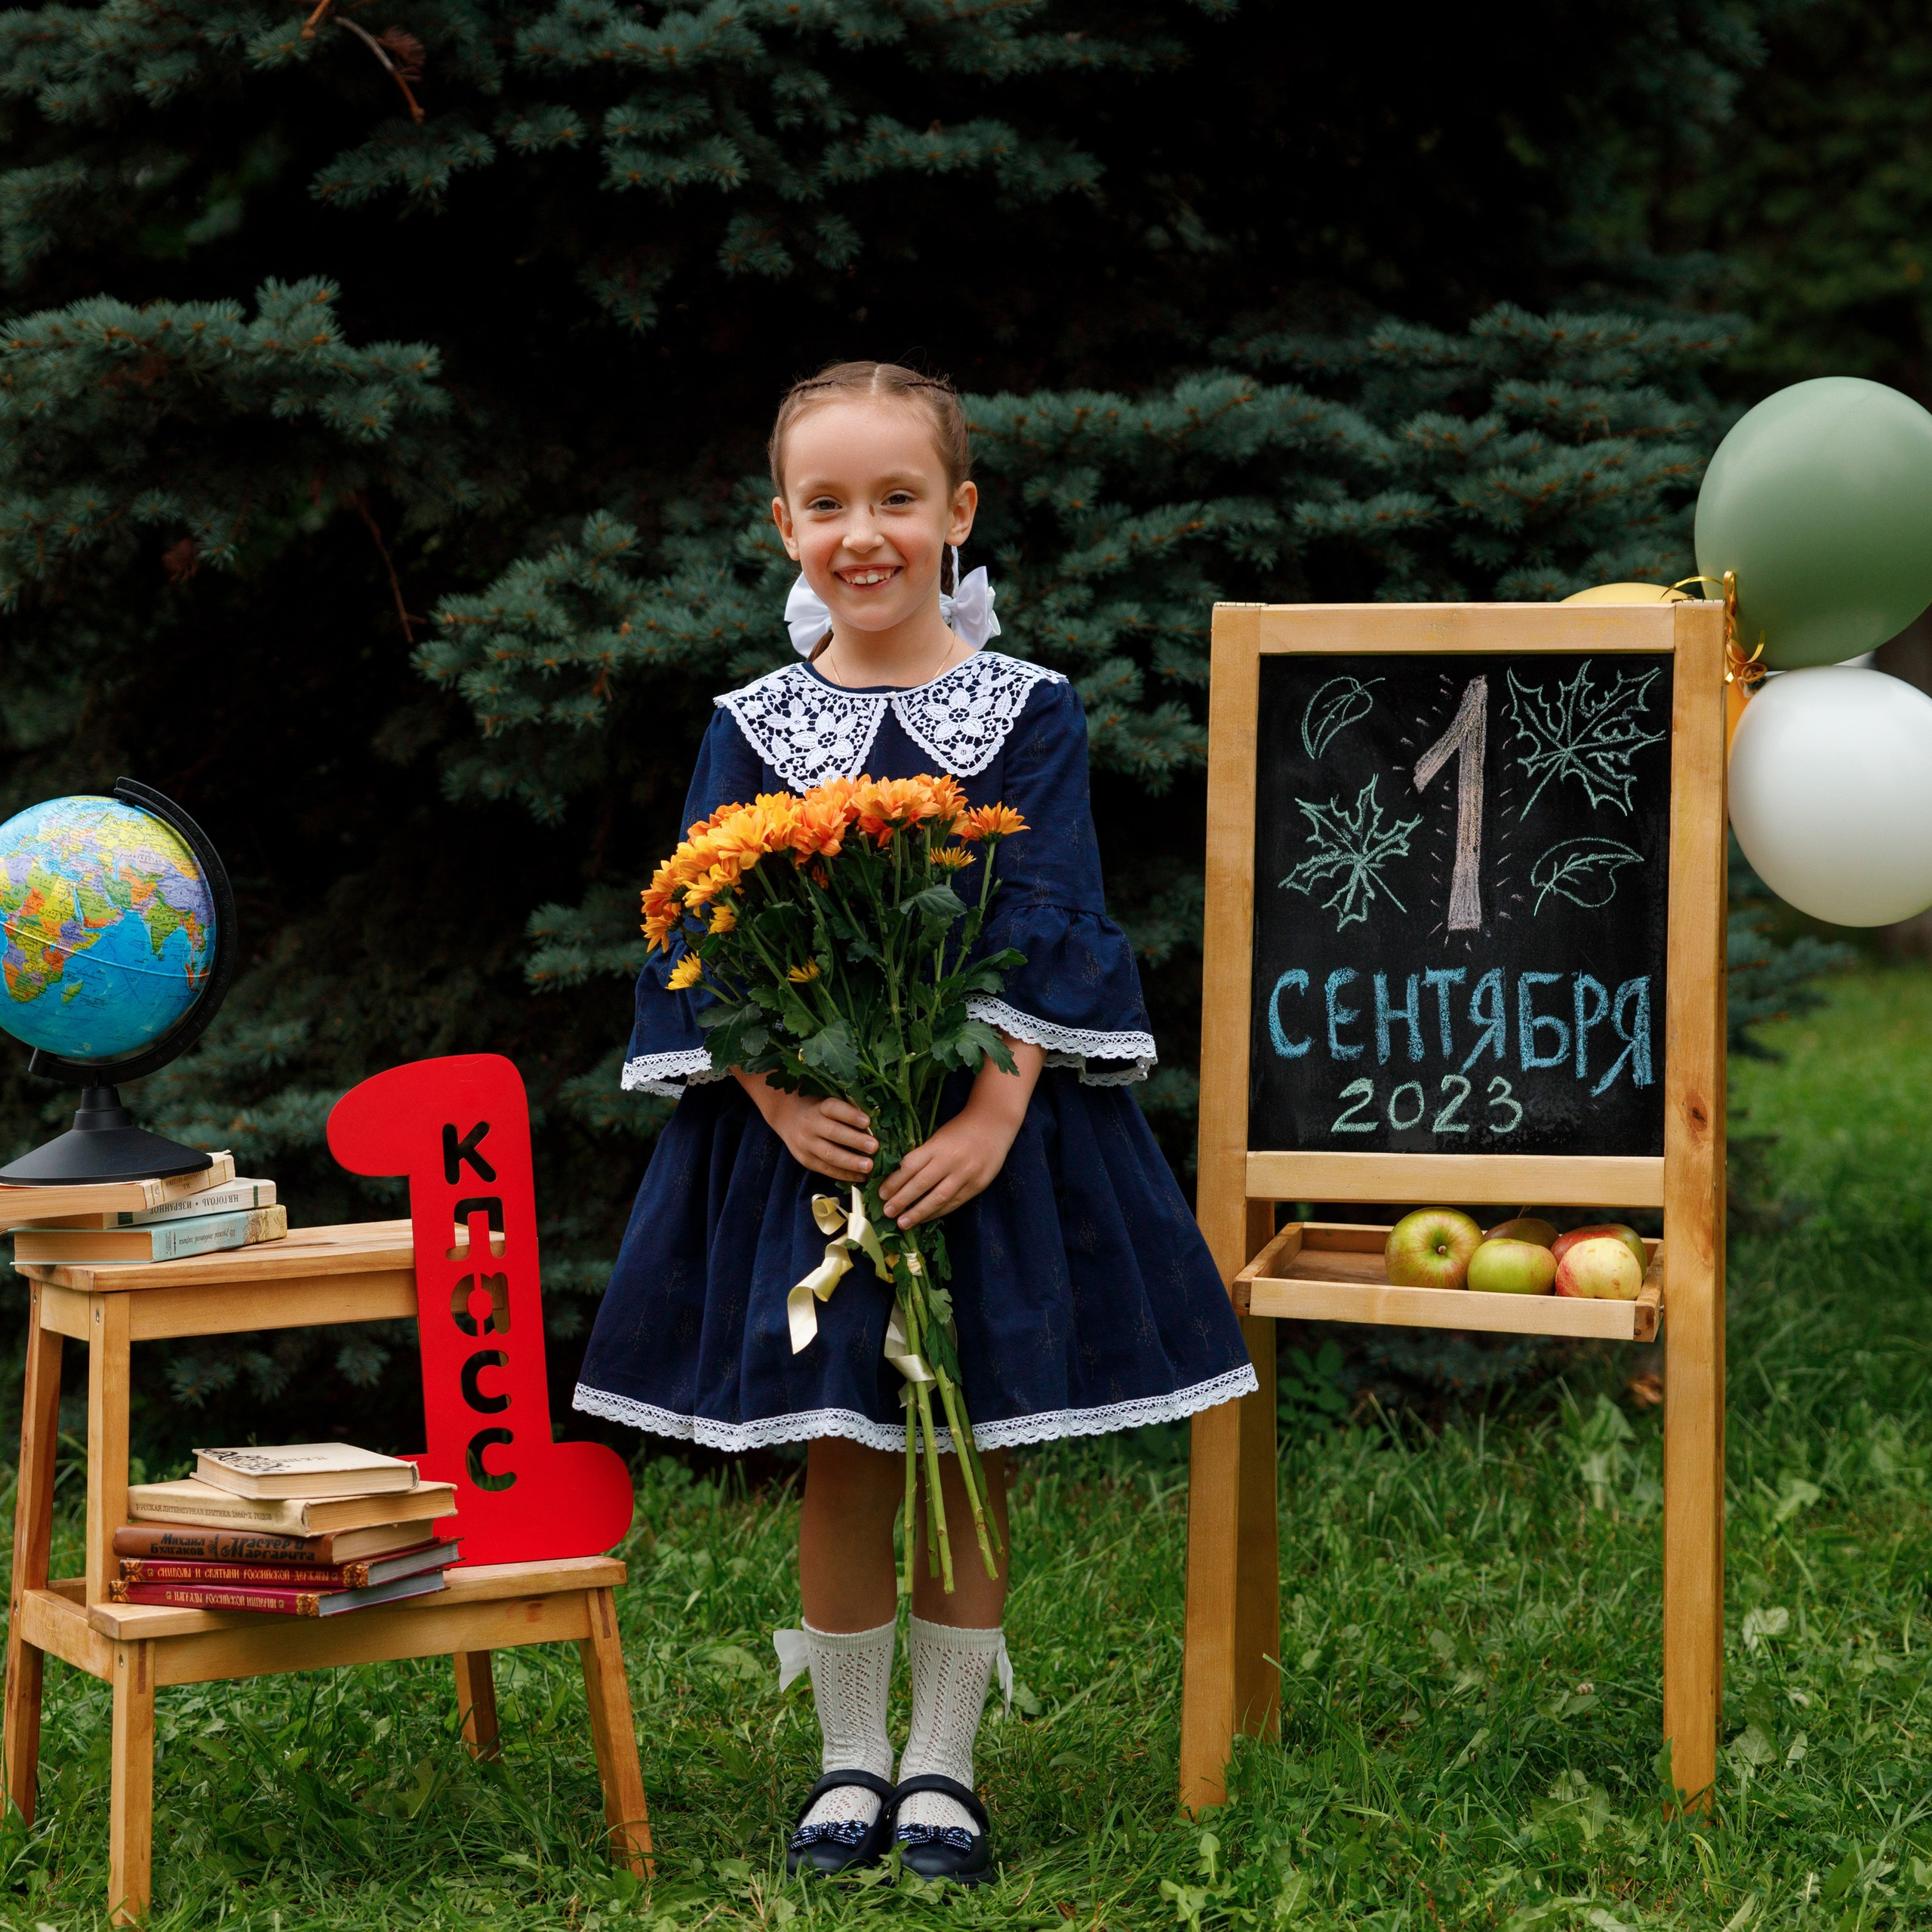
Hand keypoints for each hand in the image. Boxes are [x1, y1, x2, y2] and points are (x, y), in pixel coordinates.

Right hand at [737, 1074, 876, 1184]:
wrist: (787, 1116)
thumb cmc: (818, 1107)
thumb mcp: (828, 1100)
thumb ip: (848, 1109)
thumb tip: (879, 1118)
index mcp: (819, 1107)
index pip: (834, 1109)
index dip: (850, 1115)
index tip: (867, 1121)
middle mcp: (811, 1125)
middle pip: (833, 1133)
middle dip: (855, 1141)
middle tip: (874, 1147)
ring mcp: (806, 1144)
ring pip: (829, 1155)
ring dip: (851, 1163)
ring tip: (869, 1167)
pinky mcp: (806, 1160)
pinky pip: (826, 1169)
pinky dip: (845, 1174)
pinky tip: (861, 1176)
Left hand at [877, 1107, 1020, 1230]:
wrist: (993, 1125)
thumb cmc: (960, 1130)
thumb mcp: (938, 1137)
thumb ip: (922, 1156)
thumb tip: (898, 1177)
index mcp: (936, 1146)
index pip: (910, 1166)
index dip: (894, 1182)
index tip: (881, 1194)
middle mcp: (949, 1161)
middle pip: (921, 1184)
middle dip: (902, 1200)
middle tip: (887, 1212)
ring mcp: (965, 1175)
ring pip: (938, 1198)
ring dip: (919, 1213)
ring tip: (903, 1223)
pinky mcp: (976, 1186)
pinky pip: (954, 1203)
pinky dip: (937, 1213)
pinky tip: (925, 1218)